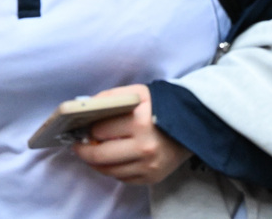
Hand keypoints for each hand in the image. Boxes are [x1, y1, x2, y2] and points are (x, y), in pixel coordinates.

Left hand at [72, 84, 192, 184]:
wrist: (192, 124)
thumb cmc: (162, 106)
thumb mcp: (139, 92)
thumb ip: (113, 96)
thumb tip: (87, 105)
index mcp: (140, 122)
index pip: (100, 130)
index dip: (90, 128)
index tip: (84, 127)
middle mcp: (144, 147)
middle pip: (100, 155)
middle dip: (84, 150)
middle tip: (78, 145)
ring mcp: (148, 166)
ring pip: (108, 170)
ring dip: (96, 162)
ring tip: (92, 152)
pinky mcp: (152, 177)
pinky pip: (122, 178)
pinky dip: (112, 170)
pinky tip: (111, 160)